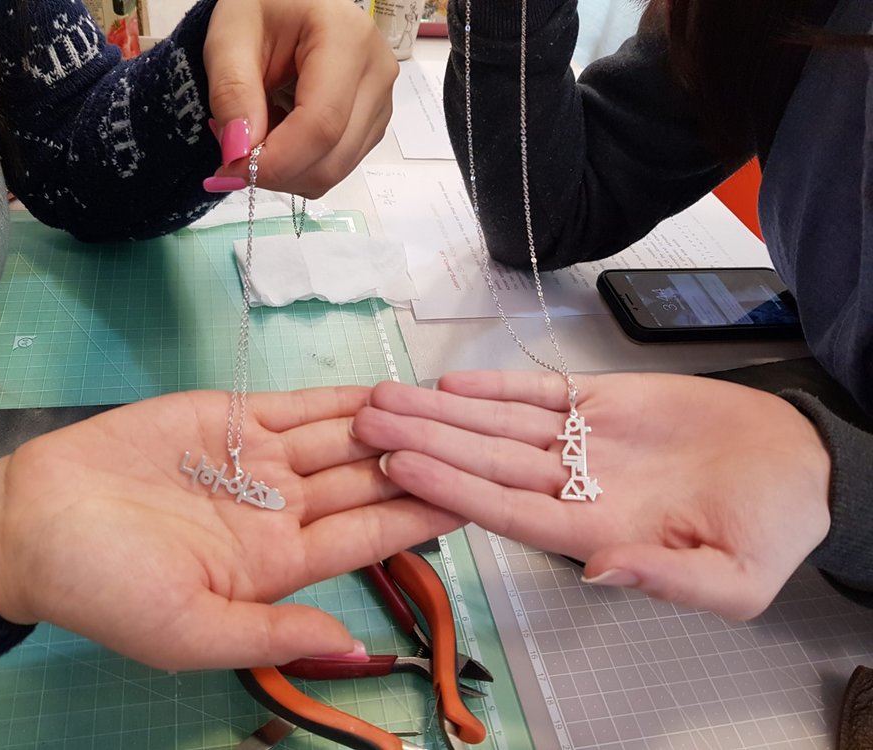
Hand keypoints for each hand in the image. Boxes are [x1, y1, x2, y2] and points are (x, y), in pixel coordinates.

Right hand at [0, 387, 462, 669]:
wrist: (32, 523)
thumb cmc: (103, 588)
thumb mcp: (187, 631)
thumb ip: (272, 633)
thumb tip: (354, 646)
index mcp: (277, 565)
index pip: (367, 538)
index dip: (420, 519)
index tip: (472, 500)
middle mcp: (279, 509)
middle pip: (366, 483)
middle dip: (419, 463)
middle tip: (474, 440)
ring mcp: (258, 460)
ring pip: (342, 440)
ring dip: (393, 424)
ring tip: (447, 408)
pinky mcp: (229, 418)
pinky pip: (298, 406)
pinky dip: (342, 397)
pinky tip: (385, 388)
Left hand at [203, 0, 395, 196]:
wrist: (287, 3)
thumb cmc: (261, 8)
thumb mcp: (229, 37)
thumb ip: (232, 93)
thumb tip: (241, 152)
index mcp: (346, 38)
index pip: (321, 124)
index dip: (276, 161)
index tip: (231, 169)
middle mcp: (376, 72)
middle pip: (333, 157)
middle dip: (278, 172)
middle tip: (234, 157)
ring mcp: (381, 100)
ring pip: (336, 168)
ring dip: (288, 170)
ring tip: (258, 133)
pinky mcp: (374, 121)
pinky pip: (338, 164)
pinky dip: (301, 165)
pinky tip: (280, 134)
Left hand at [352, 371, 832, 618]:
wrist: (801, 465)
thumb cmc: (773, 527)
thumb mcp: (735, 577)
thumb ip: (668, 579)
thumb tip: (603, 573)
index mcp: (596, 531)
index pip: (508, 509)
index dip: (452, 488)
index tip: (401, 467)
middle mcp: (575, 486)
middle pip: (484, 461)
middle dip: (424, 440)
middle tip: (363, 422)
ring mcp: (584, 442)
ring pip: (497, 424)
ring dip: (441, 410)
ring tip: (385, 397)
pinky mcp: (600, 403)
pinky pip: (538, 394)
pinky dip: (496, 386)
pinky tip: (450, 382)